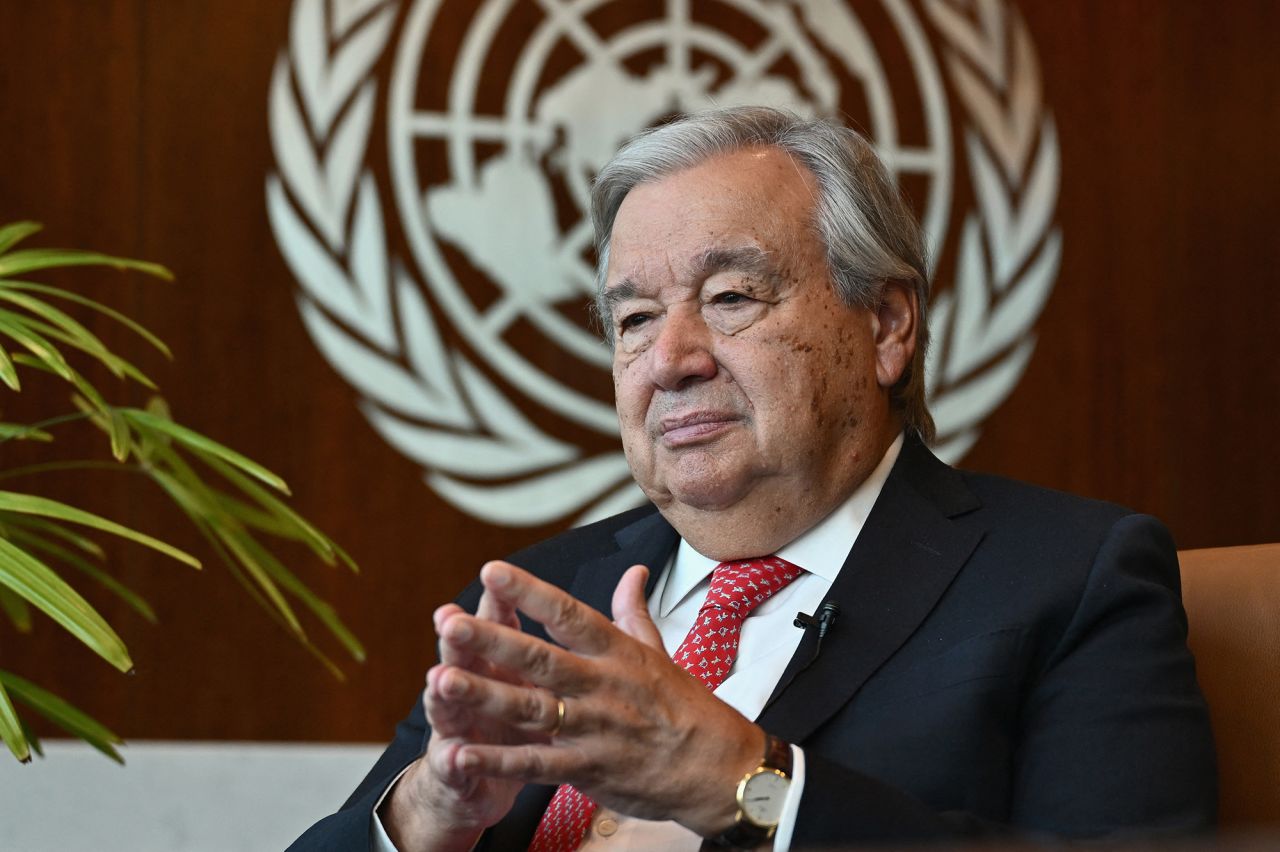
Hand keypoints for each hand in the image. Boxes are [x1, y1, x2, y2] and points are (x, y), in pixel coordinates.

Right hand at [383, 569, 550, 851]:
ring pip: (450, 706)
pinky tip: (453, 756)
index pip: (499, 623)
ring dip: (444, 693)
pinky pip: (454, 765)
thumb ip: (562, 635)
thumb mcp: (542, 679)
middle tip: (449, 618)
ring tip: (438, 679)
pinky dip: (454, 761)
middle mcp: (474, 686)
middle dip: (462, 639)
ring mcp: (458, 727)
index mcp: (501, 662)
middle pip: (468, 657)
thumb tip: (618, 586)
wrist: (473, 785)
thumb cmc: (518, 721)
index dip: (499, 602)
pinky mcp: (454, 769)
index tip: (495, 575)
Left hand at [438, 560, 764, 835]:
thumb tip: (633, 570)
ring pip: (531, 708)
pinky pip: (537, 764)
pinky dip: (498, 761)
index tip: (493, 570)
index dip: (530, 592)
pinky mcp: (589, 770)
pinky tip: (461, 754)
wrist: (719, 769)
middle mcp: (602, 686)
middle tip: (449, 621)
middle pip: (539, 658)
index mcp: (617, 652)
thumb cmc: (689, 709)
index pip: (568, 613)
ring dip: (483, 695)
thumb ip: (633, 612)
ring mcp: (594, 729)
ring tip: (442, 680)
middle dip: (491, 639)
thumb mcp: (661, 652)